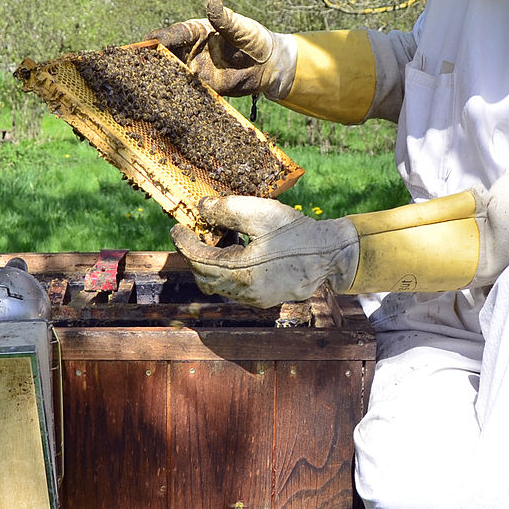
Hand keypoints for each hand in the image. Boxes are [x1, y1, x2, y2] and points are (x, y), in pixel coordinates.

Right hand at [147, 0, 296, 98]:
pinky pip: (185, 91)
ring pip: (171, 74)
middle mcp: (190, 50)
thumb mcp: (241, 28)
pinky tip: (164, 103)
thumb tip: (212, 2)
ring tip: (143, 88)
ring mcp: (194, 69)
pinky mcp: (202, 87)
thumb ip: (224, 20)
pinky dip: (174, 96)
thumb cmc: (255, 39)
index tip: (147, 44)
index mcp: (195, 31)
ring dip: (158, 80)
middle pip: (164, 55)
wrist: (268, 65)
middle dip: (150, 61)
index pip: (172, 34)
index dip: (159, 39)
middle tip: (135, 68)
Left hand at [170, 196, 357, 306]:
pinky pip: (234, 288)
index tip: (177, 228)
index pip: (198, 260)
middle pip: (204, 278)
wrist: (330, 255)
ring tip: (222, 239)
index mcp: (241, 272)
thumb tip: (202, 208)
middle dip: (196, 255)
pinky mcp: (264, 300)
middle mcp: (245, 292)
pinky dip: (227, 271)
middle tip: (197, 233)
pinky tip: (239, 250)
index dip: (184, 243)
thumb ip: (227, 209)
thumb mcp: (261, 213)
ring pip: (218, 285)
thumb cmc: (296, 233)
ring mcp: (255, 299)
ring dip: (212, 264)